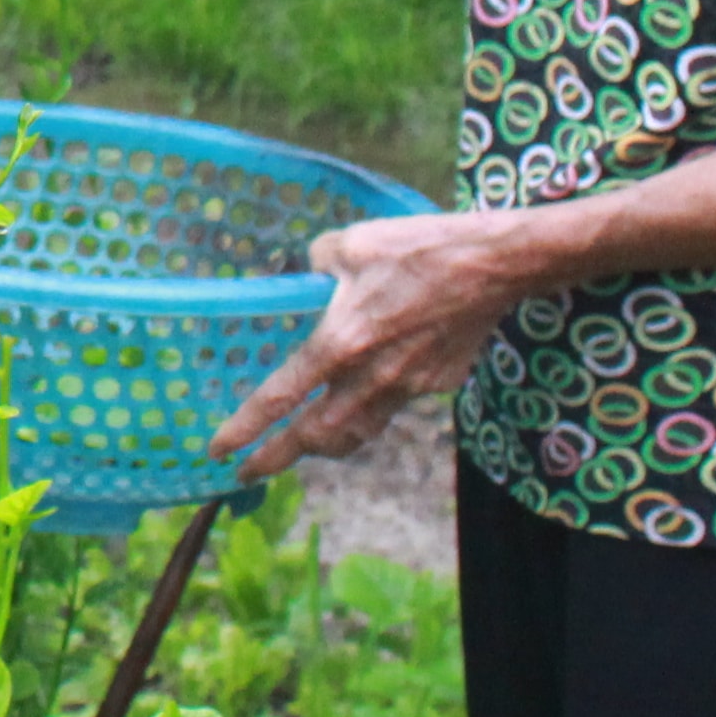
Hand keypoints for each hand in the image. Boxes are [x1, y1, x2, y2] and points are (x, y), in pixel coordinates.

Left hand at [203, 207, 556, 481]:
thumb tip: (307, 274)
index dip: (245, 429)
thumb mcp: (351, 243)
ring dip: (323, 446)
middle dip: (277, 459)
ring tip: (301, 449)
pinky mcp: (437, 385)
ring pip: (356, 432)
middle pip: (314, 436)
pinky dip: (371, 408)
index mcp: (340, 342)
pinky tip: (366, 393)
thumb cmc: (420, 247)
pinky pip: (394, 406)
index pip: (280, 398)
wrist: (496, 266)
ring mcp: (407, 387)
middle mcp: (369, 376)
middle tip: (248, 473)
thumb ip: (317, 264)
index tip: (219, 450)